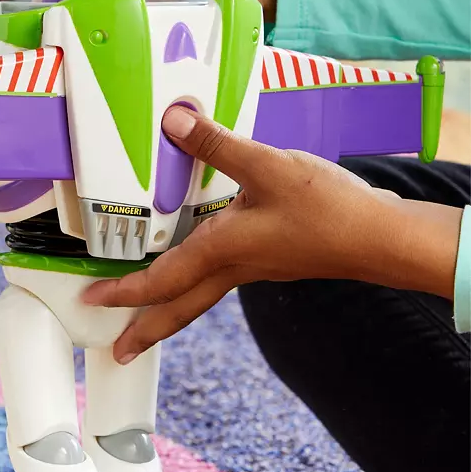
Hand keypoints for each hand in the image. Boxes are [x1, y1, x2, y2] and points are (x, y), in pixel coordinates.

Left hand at [82, 106, 461, 364]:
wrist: (379, 237)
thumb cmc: (326, 209)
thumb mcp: (266, 167)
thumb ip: (217, 145)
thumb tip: (174, 122)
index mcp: (222, 250)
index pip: (160, 280)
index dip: (122, 290)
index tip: (92, 299)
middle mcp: (232, 267)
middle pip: (178, 308)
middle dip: (144, 329)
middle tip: (118, 348)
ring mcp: (252, 267)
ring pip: (197, 295)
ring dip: (167, 307)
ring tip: (145, 312)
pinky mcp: (267, 259)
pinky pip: (218, 278)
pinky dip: (194, 281)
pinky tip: (198, 261)